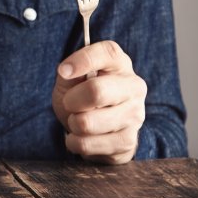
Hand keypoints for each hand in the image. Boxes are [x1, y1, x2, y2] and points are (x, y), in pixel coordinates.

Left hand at [52, 40, 146, 163]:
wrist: (95, 130)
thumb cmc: (81, 96)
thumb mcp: (71, 79)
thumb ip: (69, 72)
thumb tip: (66, 70)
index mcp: (120, 64)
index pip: (107, 53)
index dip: (82, 60)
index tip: (63, 71)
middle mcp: (134, 87)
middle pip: (97, 92)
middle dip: (71, 100)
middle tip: (69, 103)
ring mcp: (135, 115)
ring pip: (88, 122)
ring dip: (72, 123)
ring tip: (77, 121)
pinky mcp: (128, 141)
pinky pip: (88, 144)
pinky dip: (75, 142)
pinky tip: (82, 137)